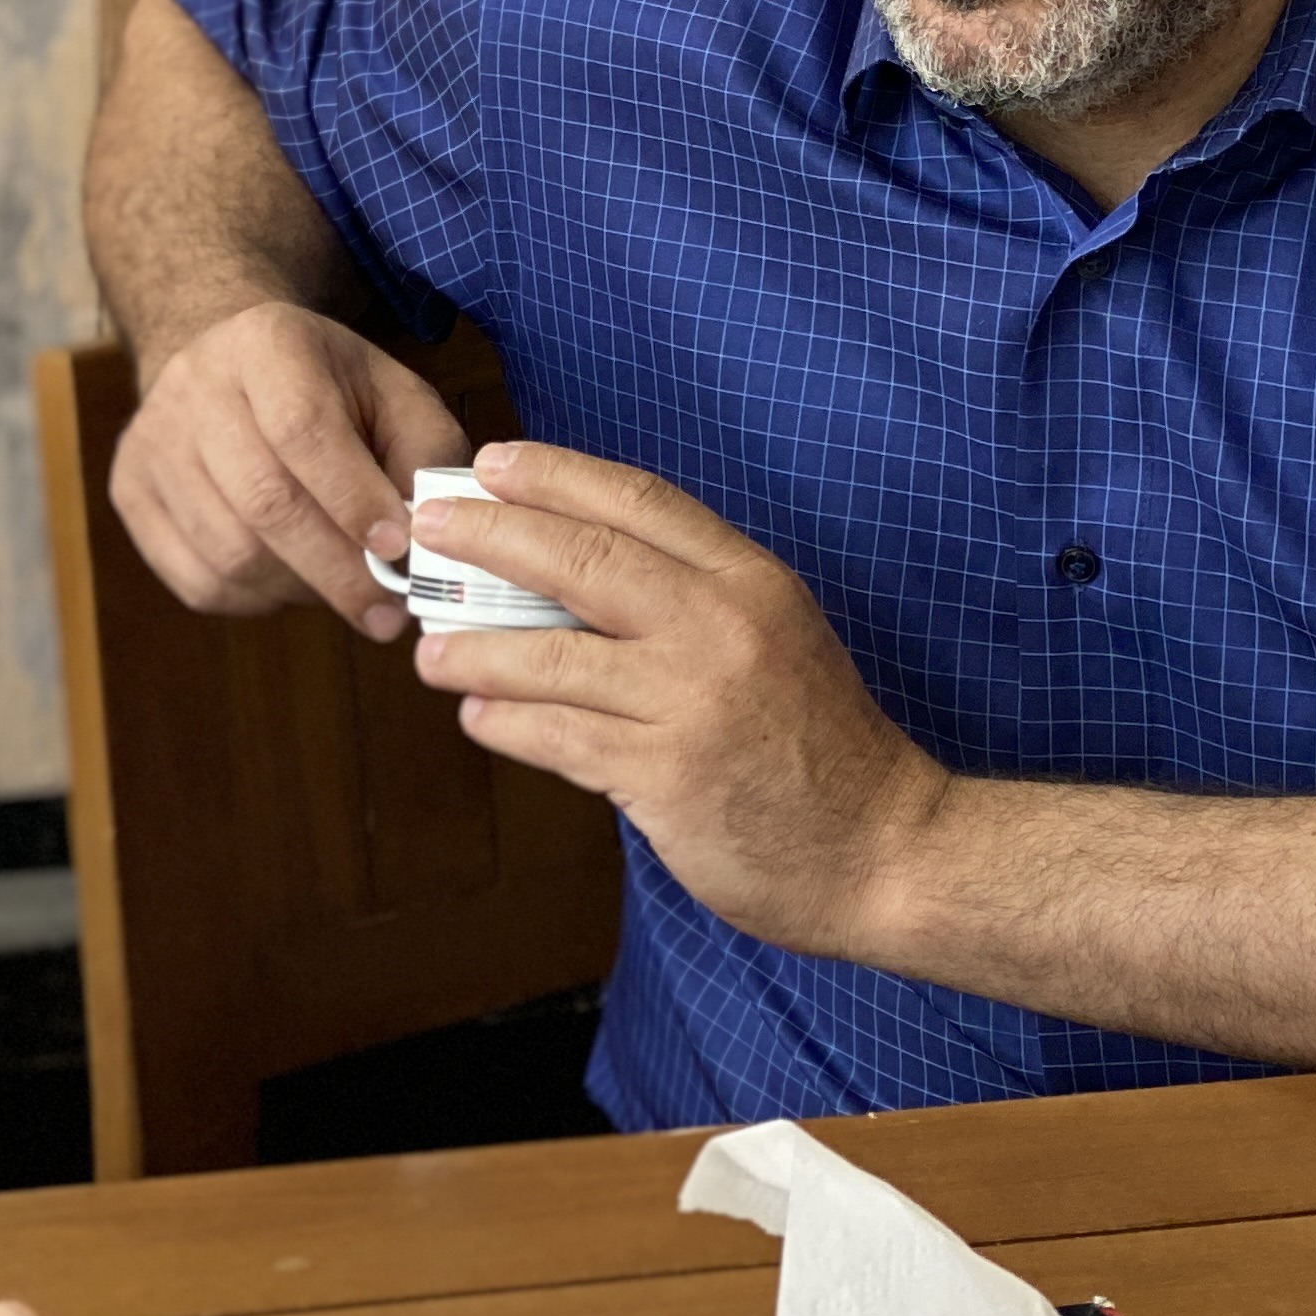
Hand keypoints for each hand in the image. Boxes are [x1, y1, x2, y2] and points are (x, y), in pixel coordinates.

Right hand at [110, 304, 467, 632]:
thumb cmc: (329, 388)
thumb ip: (426, 455)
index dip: (352, 497)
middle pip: (262, 500)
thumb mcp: (394, 393)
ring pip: (229, 551)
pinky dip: (256, 599)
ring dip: (301, 589)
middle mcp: (194, 386)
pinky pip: (197, 579)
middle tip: (388, 611)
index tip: (399, 548)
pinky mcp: (130, 492)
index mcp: (266, 343)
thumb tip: (430, 536)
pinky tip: (290, 579)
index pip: (302, 428)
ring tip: (343, 589)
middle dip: (337, 569)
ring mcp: (152, 442)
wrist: (229, 363)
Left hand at [412, 442, 947, 958]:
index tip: (492, 464)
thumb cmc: (817, 745)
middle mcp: (722, 627)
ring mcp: (694, 701)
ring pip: (551, 657)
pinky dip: (505, 723)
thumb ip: (689, 599)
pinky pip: (559, 736)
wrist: (885, 851)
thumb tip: (569, 571)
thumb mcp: (774, 637)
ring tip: (430, 650)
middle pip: (580, 558)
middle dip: (490, 536)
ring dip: (474, 650)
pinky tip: (477, 716)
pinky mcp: (667, 775)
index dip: (555, 476)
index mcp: (750, 581)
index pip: (638, 502)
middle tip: (430, 528)